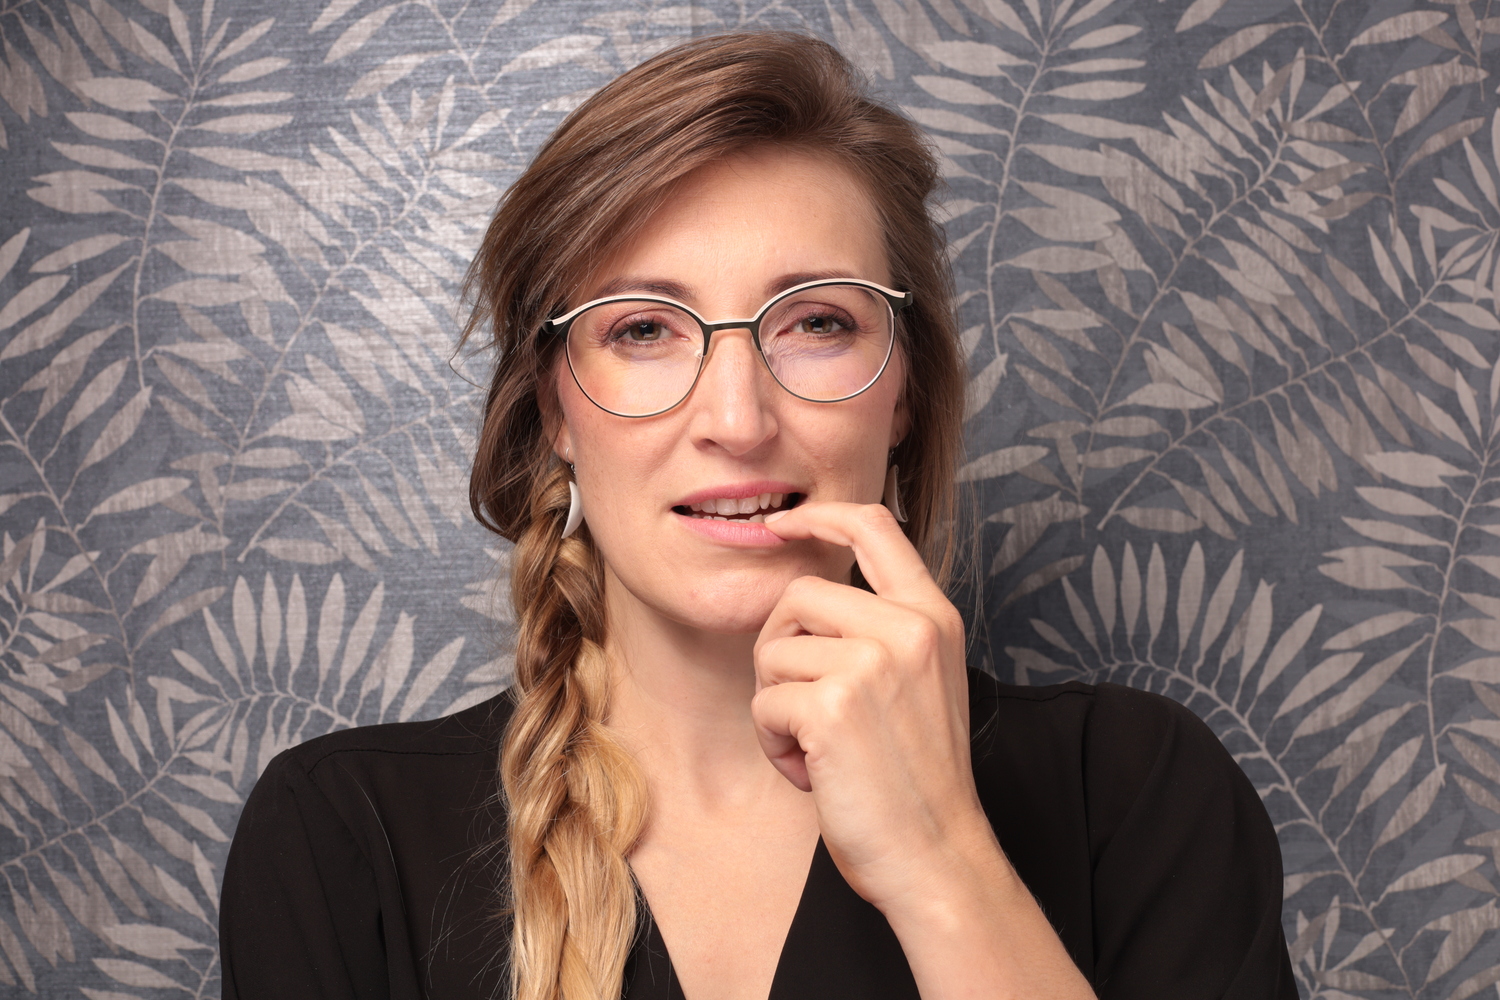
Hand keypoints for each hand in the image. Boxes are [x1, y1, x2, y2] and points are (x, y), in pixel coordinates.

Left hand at [755, 501, 1097, 999]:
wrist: (935, 853)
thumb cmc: (916, 779)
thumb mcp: (919, 682)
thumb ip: (881, 630)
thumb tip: (806, 593)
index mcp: (933, 616)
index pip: (874, 527)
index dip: (819, 516)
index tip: (782, 525)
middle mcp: (908, 628)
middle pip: (798, 595)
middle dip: (780, 650)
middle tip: (804, 706)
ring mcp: (872, 663)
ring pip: (774, 652)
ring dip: (777, 705)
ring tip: (817, 748)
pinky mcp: (833, 705)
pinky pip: (764, 702)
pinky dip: (774, 743)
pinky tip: (811, 772)